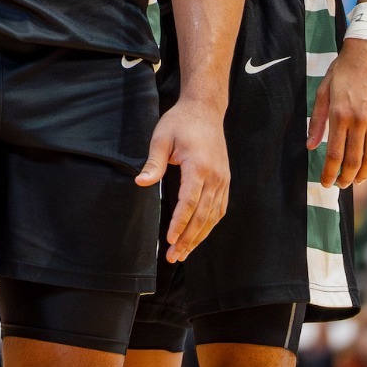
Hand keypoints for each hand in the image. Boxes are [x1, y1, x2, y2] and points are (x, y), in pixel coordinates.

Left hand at [138, 96, 229, 262]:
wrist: (205, 109)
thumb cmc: (180, 122)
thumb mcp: (161, 138)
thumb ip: (153, 163)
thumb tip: (141, 183)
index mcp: (199, 167)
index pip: (189, 202)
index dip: (179, 223)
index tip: (170, 239)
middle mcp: (215, 177)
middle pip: (202, 216)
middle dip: (188, 238)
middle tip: (174, 257)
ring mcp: (223, 180)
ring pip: (213, 216)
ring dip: (199, 237)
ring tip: (183, 253)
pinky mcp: (225, 181)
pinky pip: (219, 209)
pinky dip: (209, 225)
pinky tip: (198, 237)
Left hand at [307, 36, 366, 186]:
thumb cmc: (342, 70)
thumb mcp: (323, 91)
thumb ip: (317, 120)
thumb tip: (311, 146)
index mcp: (339, 114)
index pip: (334, 154)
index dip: (329, 173)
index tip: (326, 183)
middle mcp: (359, 119)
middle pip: (354, 160)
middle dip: (346, 177)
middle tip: (340, 184)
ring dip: (365, 174)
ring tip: (357, 180)